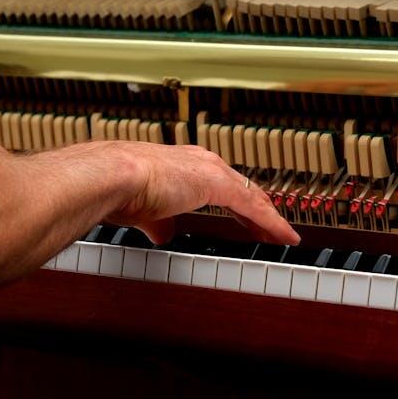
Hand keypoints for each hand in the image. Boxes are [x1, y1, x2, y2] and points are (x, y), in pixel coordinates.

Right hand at [104, 142, 300, 245]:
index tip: (247, 220)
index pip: (221, 185)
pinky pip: (254, 207)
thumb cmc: (119, 189)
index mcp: (182, 165)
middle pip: (242, 188)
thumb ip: (158, 221)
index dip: (236, 205)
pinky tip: (283, 236)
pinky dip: (272, 223)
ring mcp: (210, 170)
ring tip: (284, 236)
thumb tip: (162, 233)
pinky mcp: (218, 183)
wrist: (114, 177)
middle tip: (272, 229)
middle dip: (259, 211)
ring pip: (252, 197)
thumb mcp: (144, 210)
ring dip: (269, 218)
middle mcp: (200, 162)